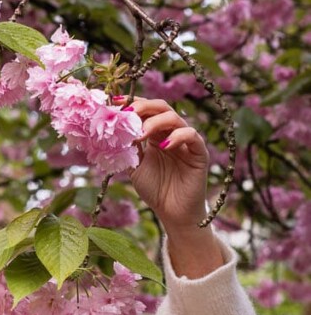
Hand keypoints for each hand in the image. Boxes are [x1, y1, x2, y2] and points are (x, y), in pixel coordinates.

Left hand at [121, 96, 224, 277]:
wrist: (172, 213)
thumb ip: (128, 149)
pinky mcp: (199, 152)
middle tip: (128, 113)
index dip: (132, 103)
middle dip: (143, 107)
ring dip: (155, 122)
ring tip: (140, 134)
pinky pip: (191, 135)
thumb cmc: (155, 190)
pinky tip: (163, 146)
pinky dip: (177, 136)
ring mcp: (186, 141)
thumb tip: (115, 130)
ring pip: (174, 118)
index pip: (146, 111)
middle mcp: (171, 133)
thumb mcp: (135, 167)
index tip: (114, 102)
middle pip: (160, 108)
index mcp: (155, 135)